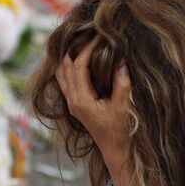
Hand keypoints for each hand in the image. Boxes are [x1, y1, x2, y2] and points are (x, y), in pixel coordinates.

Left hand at [54, 44, 133, 162]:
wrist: (115, 150)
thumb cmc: (120, 131)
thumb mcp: (123, 105)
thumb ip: (121, 81)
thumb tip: (121, 58)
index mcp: (81, 100)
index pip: (78, 66)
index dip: (86, 49)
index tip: (97, 37)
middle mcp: (72, 101)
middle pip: (63, 68)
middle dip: (73, 49)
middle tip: (85, 35)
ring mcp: (71, 104)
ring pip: (61, 75)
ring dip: (67, 58)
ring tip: (79, 43)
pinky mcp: (75, 105)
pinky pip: (65, 81)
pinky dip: (68, 68)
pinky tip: (78, 59)